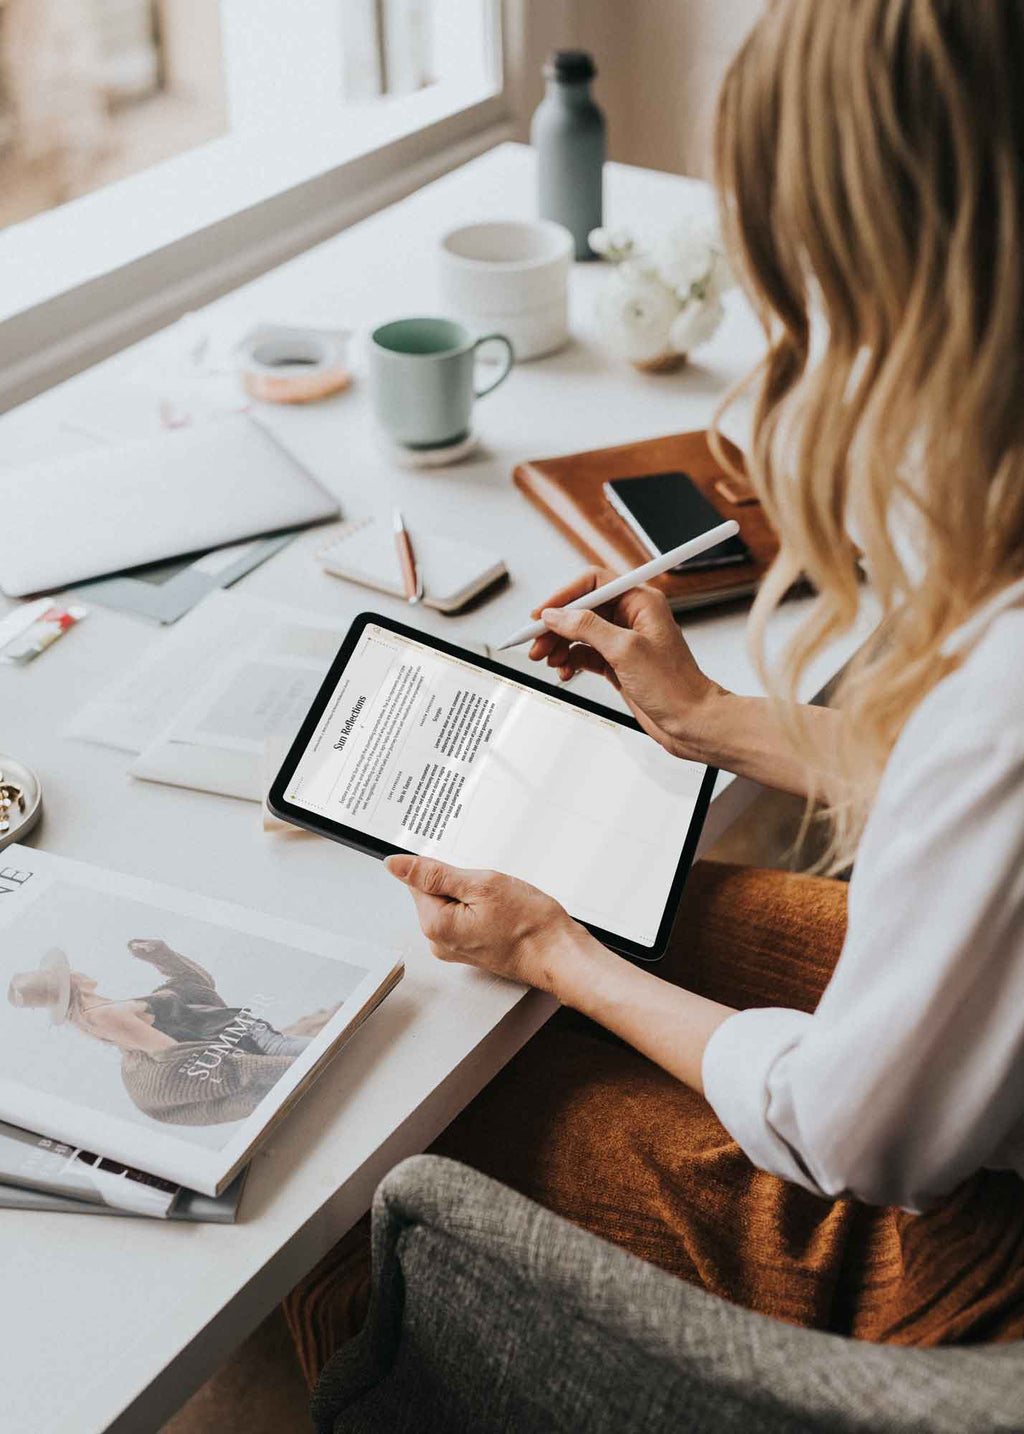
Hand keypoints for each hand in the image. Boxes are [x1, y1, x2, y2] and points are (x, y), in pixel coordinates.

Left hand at [385, 854, 591, 991]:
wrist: (558, 954)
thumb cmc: (529, 925)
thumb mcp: (481, 886)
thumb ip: (434, 874)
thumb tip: (396, 865)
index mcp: (435, 925)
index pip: (418, 880)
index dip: (444, 868)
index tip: (467, 872)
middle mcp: (440, 942)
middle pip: (434, 892)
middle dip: (461, 881)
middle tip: (490, 888)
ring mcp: (455, 947)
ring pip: (452, 902)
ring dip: (474, 894)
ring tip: (500, 902)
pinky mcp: (470, 947)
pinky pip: (466, 916)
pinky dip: (482, 907)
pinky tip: (502, 912)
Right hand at [527, 568, 726, 760]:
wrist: (691, 721)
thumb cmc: (675, 686)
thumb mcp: (626, 650)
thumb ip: (588, 628)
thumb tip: (558, 615)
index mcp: (641, 602)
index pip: (593, 583)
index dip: (564, 597)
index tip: (541, 614)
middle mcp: (632, 617)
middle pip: (582, 609)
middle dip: (556, 626)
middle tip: (536, 643)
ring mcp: (624, 641)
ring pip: (580, 633)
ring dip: (559, 645)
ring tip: (546, 659)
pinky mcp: (618, 663)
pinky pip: (585, 654)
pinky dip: (570, 661)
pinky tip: (564, 671)